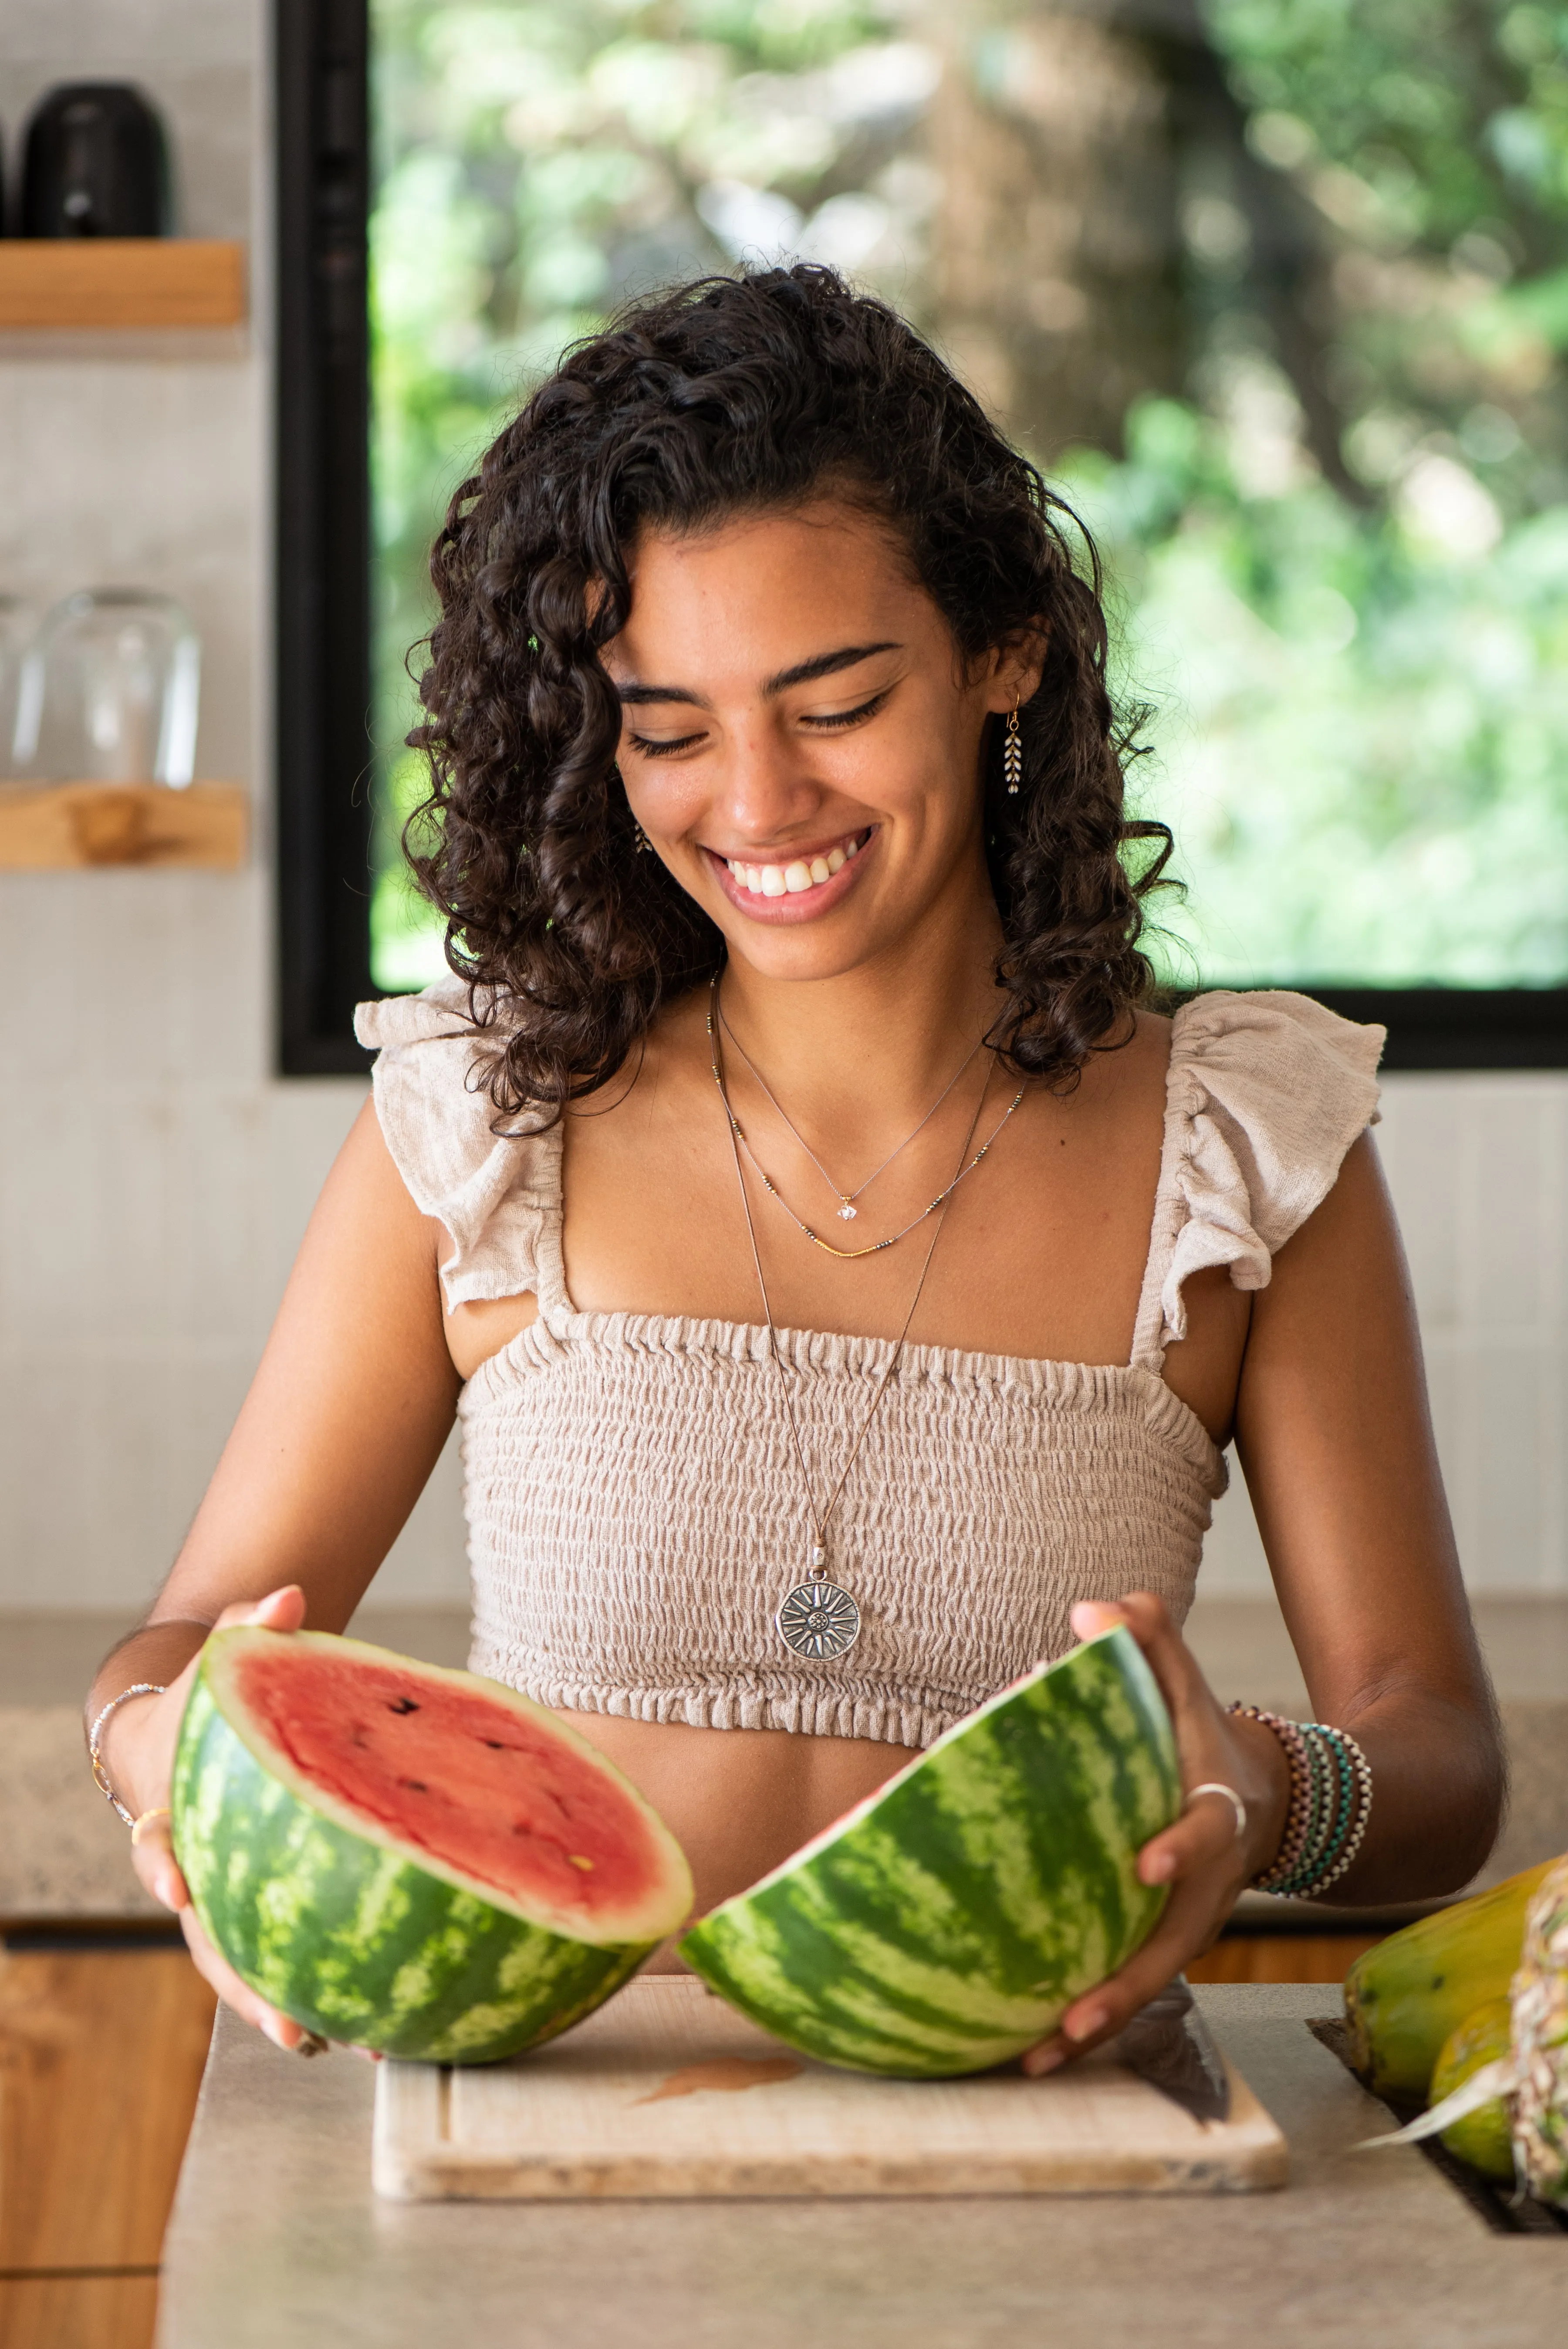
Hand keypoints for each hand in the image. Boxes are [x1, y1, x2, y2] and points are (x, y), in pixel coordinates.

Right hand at [108, 1584, 319, 2051]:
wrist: (199, 1734)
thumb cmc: (215, 1694)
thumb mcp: (225, 1655)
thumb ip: (252, 1622)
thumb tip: (291, 1592)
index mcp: (174, 1813)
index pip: (156, 1847)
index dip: (163, 1869)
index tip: (177, 1890)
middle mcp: (198, 1870)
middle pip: (208, 1938)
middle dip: (241, 1985)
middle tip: (286, 2022)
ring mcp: (233, 1899)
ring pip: (248, 1966)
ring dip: (288, 2008)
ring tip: (343, 2042)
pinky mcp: (269, 1910)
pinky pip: (287, 1957)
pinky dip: (321, 1990)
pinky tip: (367, 2025)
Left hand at [1020, 1591, 1290, 2076]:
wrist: (1262, 1801)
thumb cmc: (1204, 1735)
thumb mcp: (1188, 1683)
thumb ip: (1151, 1641)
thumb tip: (1092, 1609)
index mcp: (1213, 1819)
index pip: (1201, 1835)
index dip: (1178, 1850)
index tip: (1143, 1865)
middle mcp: (1204, 1886)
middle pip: (1171, 1946)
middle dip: (1126, 1986)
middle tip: (1075, 2015)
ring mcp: (1186, 1925)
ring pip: (1146, 1985)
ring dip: (1097, 2022)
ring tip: (1037, 2054)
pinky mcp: (1162, 1946)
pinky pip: (1126, 1987)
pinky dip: (1088, 2020)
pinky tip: (1029, 2049)